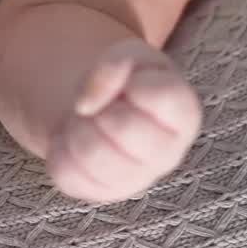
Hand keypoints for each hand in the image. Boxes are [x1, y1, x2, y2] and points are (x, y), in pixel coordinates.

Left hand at [47, 38, 202, 202]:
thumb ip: (116, 64)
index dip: (132, 83)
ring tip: (90, 121)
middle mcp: (167, 155)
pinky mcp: (101, 194)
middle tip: (105, 104)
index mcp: (184, 114)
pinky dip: (61, 147)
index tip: (129, 84)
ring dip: (79, 126)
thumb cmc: (127, 79)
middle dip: (103, 106)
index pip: (160, 97)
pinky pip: (67, 173)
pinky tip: (77, 140)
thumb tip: (86, 104)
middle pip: (123, 128)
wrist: (106, 107)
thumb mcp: (129, 54)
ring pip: (91, 154)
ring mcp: (135, 180)